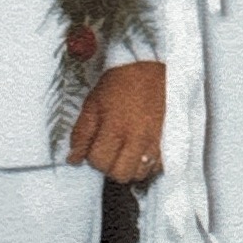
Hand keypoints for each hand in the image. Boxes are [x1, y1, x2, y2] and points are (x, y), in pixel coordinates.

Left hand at [68, 60, 165, 181]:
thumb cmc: (120, 84)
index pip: (99, 161)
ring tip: (126, 151)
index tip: (96, 145)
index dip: (93, 156)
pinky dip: (146, 164)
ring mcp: (156, 142)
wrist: (151, 67)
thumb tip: (73, 159)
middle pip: (120, 174)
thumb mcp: (92, 103)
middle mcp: (137, 139)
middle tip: (110, 151)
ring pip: (139, 175)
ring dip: (129, 167)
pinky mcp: (170, 142)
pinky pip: (156, 168)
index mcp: (115, 128)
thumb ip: (81, 134)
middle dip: (111, 166)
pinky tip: (140, 150)